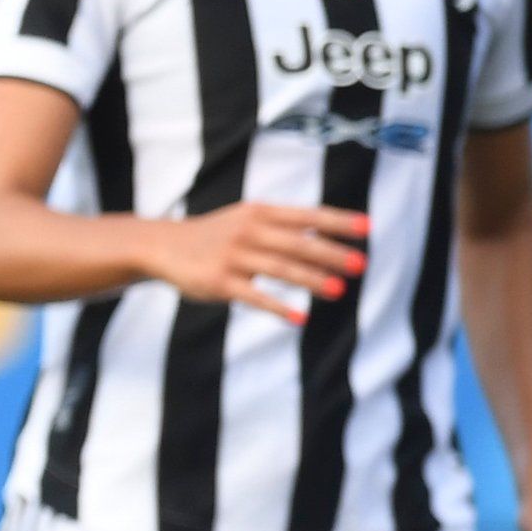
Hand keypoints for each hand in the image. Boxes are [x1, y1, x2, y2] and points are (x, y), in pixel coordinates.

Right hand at [154, 201, 367, 326]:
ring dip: (312, 280)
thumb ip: (283, 228)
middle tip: (361, 264)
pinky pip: (255, 297)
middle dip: (332, 254)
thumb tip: (329, 240)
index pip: (307, 215)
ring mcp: (234, 257)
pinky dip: (279, 307)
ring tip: (339, 290)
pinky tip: (300, 317)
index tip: (368, 228)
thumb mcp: (246, 220)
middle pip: (298, 243)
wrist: (163, 246)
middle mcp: (249, 232)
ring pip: (281, 270)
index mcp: (260, 212)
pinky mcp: (220, 283)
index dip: (338, 221)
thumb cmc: (216, 234)